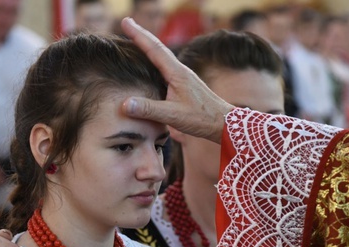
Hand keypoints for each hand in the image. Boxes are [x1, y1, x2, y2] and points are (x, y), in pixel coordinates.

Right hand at [120, 17, 232, 143]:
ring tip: (135, 39)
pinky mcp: (184, 84)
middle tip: (127, 24)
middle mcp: (180, 70)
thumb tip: (125, 104)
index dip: (138, 35)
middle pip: (157, 48)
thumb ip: (149, 109)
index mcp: (177, 73)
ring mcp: (183, 77)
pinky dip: (154, 60)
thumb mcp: (173, 115)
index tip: (125, 22)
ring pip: (162, 57)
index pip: (154, 49)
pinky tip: (151, 65)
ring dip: (148, 46)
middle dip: (141, 35)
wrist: (223, 123)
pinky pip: (165, 67)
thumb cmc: (201, 119)